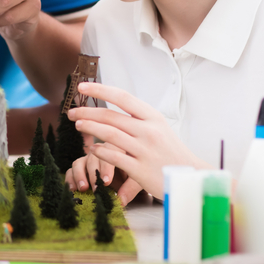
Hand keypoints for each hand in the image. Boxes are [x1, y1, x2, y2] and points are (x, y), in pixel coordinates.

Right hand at [66, 147, 144, 206]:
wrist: (130, 174)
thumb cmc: (136, 173)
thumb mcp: (139, 179)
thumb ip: (131, 188)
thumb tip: (121, 200)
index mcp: (117, 148)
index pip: (110, 151)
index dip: (107, 166)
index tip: (107, 181)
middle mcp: (101, 150)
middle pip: (93, 157)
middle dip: (94, 174)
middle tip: (97, 188)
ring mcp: (89, 158)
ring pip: (79, 162)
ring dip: (80, 175)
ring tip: (84, 188)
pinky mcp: (81, 166)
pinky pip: (71, 170)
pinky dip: (70, 179)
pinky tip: (73, 189)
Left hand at [67, 82, 206, 197]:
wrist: (192, 176)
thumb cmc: (171, 151)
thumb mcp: (158, 128)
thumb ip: (138, 118)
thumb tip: (114, 105)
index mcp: (152, 117)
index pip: (122, 97)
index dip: (100, 89)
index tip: (82, 87)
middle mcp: (148, 131)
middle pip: (111, 116)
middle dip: (87, 112)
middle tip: (72, 112)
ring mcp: (144, 150)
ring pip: (110, 134)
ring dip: (90, 128)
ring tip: (78, 125)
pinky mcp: (140, 169)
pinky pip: (114, 157)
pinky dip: (100, 151)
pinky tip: (91, 149)